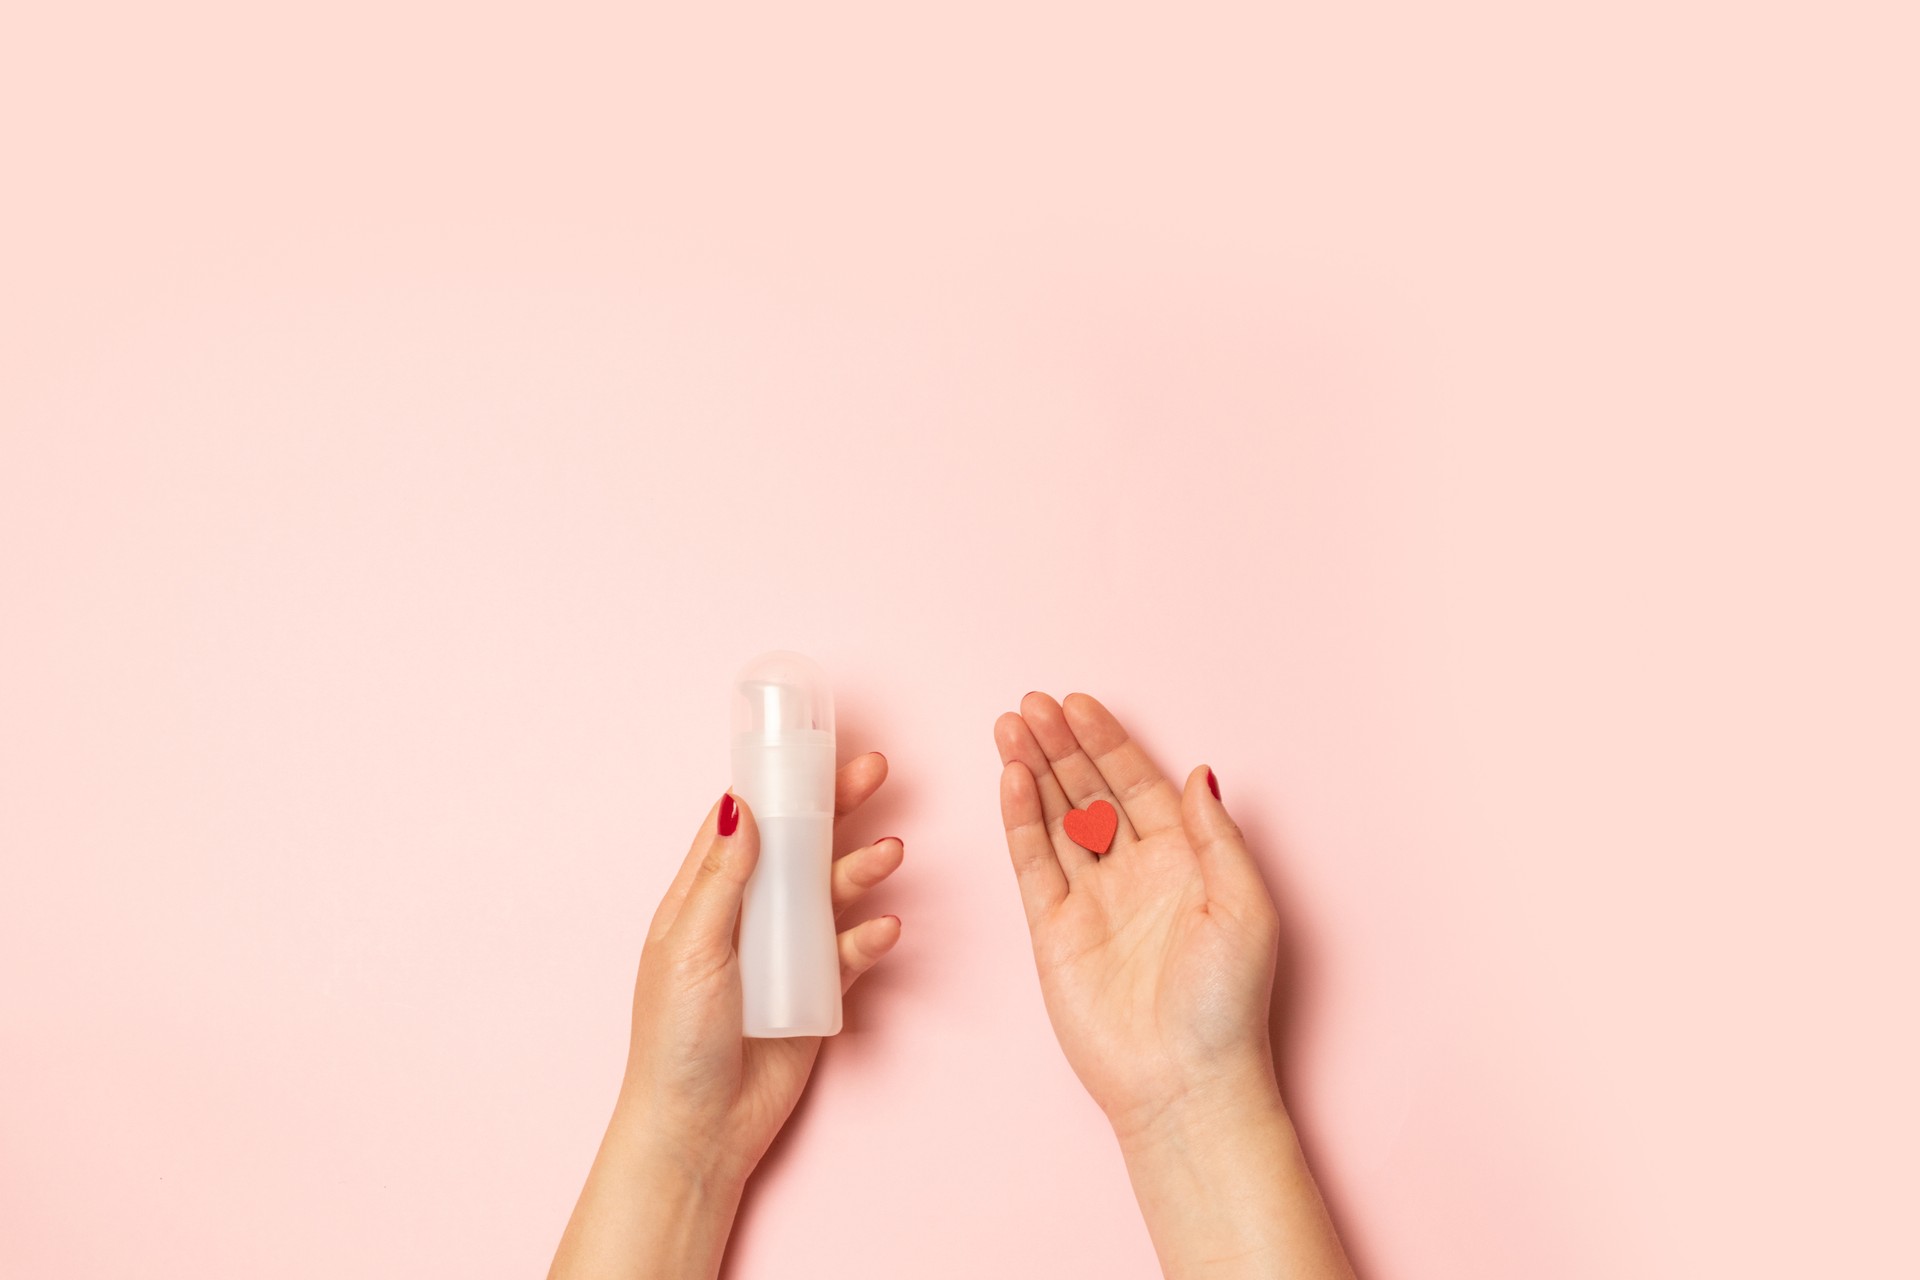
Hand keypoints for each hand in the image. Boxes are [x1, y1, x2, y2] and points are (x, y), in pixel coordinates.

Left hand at [551, 755, 903, 1279]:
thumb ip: (720, 879)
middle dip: (836, 808)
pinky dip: (869, 938)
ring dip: (860, 869)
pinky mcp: (816, 994)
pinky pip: (851, 954)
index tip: (811, 748)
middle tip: (874, 771)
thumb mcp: (691, 947)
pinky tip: (882, 930)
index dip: (777, 784)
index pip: (743, 823)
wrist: (700, 1127)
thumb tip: (738, 804)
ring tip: (888, 854)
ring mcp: (784, 953)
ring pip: (831, 894)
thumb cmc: (677, 1039)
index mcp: (705, 898)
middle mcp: (748, 916)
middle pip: (799, 846)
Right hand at [994, 693, 1280, 1140]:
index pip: (1139, 784)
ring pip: (1056, 819)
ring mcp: (1092, 901)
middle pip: (1090, 792)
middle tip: (1032, 703)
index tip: (1080, 704)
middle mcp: (1135, 873)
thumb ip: (1217, 836)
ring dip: (1034, 770)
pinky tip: (1010, 780)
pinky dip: (1020, 820)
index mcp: (1186, 862)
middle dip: (1062, 746)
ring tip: (1010, 724)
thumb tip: (1199, 772)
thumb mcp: (1244, 908)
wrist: (1183, 1083)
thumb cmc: (1227, 1005)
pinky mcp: (1054, 930)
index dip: (1108, 743)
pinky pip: (1033, 863)